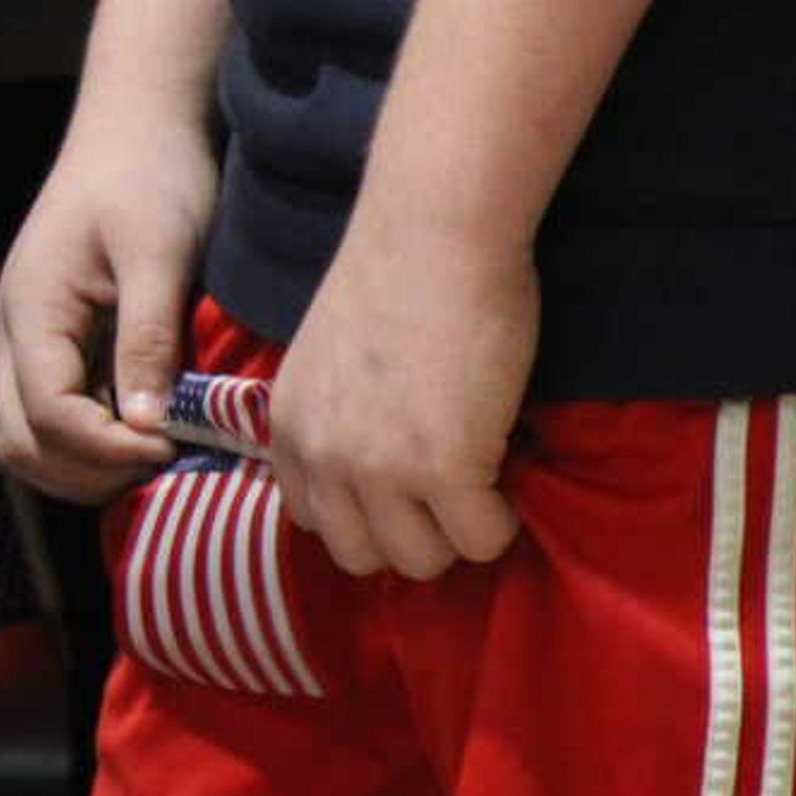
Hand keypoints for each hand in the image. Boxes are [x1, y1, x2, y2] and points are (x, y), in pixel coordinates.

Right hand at [0, 94, 214, 503]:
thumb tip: (146, 425)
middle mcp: (12, 330)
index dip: (105, 448)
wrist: (136, 125)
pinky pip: (43, 413)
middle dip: (86, 469)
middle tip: (159, 460)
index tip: (171, 446)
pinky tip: (137, 429)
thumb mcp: (159, 254)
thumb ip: (147, 338)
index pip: (46, 413)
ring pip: (22, 436)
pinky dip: (81, 441)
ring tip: (148, 452)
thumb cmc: (151, 178)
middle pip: (19, 440)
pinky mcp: (46, 337)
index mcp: (32, 309)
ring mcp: (23, 336)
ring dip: (79, 464)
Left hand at [268, 218, 533, 580]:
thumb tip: (373, 475)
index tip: (405, 487)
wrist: (432, 235)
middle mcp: (321, 455)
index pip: (312, 520)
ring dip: (459, 532)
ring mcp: (378, 467)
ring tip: (481, 479)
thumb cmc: (392, 280)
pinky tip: (508, 465)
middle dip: (412, 535)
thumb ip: (335, 419)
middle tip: (450, 491)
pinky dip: (502, 518)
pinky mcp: (443, 469)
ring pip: (421, 560)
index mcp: (288, 426)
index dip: (366, 513)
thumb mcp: (329, 362)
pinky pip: (481, 539)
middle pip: (361, 555)